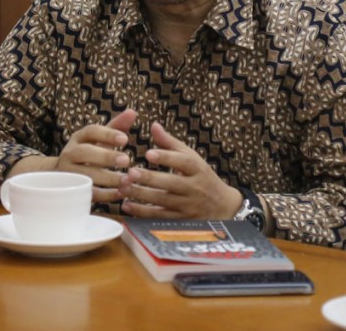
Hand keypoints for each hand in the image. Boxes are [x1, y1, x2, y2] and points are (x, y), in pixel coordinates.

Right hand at [55, 109, 134, 202]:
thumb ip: (116, 127)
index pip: (91, 131)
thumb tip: (132, 112)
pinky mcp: (72, 191)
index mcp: (79, 138)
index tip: (125, 139)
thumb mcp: (99, 139)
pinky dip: (105, 194)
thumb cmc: (89, 153)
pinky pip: (88, 193)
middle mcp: (70, 153)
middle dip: (106, 156)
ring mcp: (69, 173)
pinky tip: (121, 192)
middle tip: (127, 160)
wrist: (62, 176)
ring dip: (108, 178)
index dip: (107, 134)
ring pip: (86, 175)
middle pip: (85, 153)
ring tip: (127, 180)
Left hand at [118, 122, 241, 219]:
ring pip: (163, 201)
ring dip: (142, 195)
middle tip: (131, 172)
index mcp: (197, 168)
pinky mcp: (181, 220)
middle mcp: (194, 187)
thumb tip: (153, 125)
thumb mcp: (191, 158)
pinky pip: (160, 217)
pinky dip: (143, 212)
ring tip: (123, 187)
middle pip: (171, 183)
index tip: (148, 153)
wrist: (222, 206)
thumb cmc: (200, 176)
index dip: (166, 157)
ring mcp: (188, 206)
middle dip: (150, 179)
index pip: (182, 162)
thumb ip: (170, 143)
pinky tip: (127, 205)